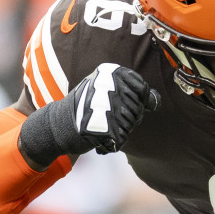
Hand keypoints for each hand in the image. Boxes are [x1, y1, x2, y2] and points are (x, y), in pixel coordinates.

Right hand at [19, 63, 160, 168]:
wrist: (58, 125)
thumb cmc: (87, 108)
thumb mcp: (108, 91)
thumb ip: (132, 92)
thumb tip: (156, 101)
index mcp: (111, 72)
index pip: (143, 90)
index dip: (135, 101)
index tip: (116, 103)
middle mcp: (110, 85)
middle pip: (138, 109)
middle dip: (126, 118)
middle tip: (104, 116)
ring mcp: (107, 104)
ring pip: (131, 124)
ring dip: (120, 129)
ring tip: (100, 123)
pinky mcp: (105, 124)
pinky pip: (122, 138)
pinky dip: (112, 141)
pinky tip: (99, 134)